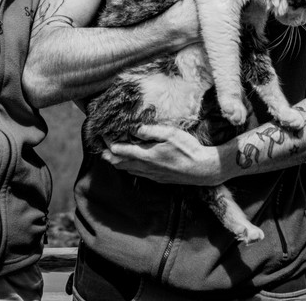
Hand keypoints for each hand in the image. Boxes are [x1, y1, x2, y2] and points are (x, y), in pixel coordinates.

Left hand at [101, 124, 222, 186]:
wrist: (204, 169)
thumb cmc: (188, 149)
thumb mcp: (170, 134)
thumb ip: (150, 131)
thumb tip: (133, 128)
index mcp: (147, 155)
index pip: (121, 150)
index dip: (110, 143)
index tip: (103, 134)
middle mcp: (146, 167)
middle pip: (120, 163)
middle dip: (109, 154)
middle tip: (101, 147)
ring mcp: (152, 175)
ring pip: (128, 170)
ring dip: (118, 162)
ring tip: (111, 155)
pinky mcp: (158, 178)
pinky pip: (138, 174)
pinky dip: (129, 168)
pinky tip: (130, 164)